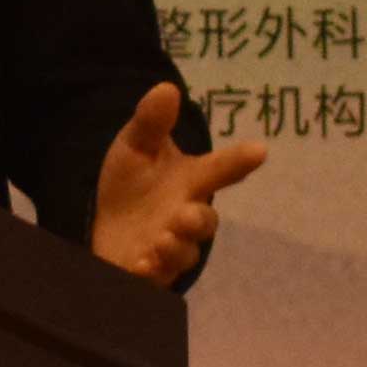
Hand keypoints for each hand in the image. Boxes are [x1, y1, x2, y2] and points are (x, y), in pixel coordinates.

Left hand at [86, 82, 261, 284]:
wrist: (107, 221)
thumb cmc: (132, 182)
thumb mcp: (135, 146)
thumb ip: (152, 122)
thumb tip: (167, 88)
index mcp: (190, 182)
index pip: (220, 169)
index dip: (240, 160)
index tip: (259, 150)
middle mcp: (186, 216)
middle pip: (204, 222)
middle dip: (198, 220)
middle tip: (185, 214)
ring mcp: (169, 247)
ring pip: (184, 253)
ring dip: (175, 248)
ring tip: (160, 240)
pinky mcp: (149, 272)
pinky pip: (157, 278)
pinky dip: (150, 273)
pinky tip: (139, 265)